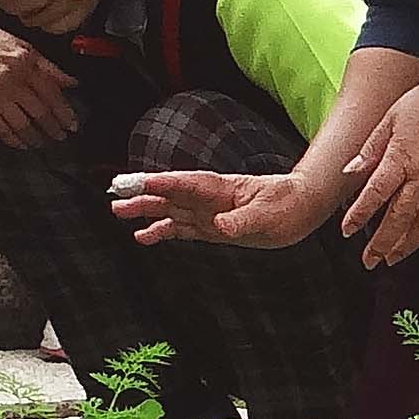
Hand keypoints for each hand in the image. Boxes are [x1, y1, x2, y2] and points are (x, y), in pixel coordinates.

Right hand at [0, 18, 77, 148]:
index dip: (64, 112)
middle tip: (61, 137)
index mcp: (26, 65)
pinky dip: (13, 140)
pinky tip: (22, 144)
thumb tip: (73, 83)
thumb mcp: (26, 47)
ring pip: (21, 124)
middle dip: (53, 128)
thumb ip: (49, 67)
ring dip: (35, 138)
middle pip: (39, 112)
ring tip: (43, 143)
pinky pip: (0, 129)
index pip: (52, 94)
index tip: (72, 125)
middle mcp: (12, 81)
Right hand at [110, 166, 330, 248]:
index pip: (186, 184)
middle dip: (144, 195)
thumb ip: (241, 220)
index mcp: (221, 189)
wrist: (301, 209)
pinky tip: (144, 236)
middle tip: (117, 196)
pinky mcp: (212, 229)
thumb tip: (219, 226)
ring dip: (147, 212)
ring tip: (120, 213)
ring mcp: (209, 213)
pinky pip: (183, 230)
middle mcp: (210, 200)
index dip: (163, 184)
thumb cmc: (287, 203)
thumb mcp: (268, 214)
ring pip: (171, 211)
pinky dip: (163, 231)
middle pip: (171, 195)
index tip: (140, 183)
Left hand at [345, 70, 418, 267]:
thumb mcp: (391, 117)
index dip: (359, 215)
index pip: (375, 194)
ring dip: (406, 245)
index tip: (347, 231)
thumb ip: (371, 148)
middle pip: (398, 218)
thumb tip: (350, 171)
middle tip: (369, 261)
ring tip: (392, 259)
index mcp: (402, 157)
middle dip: (382, 243)